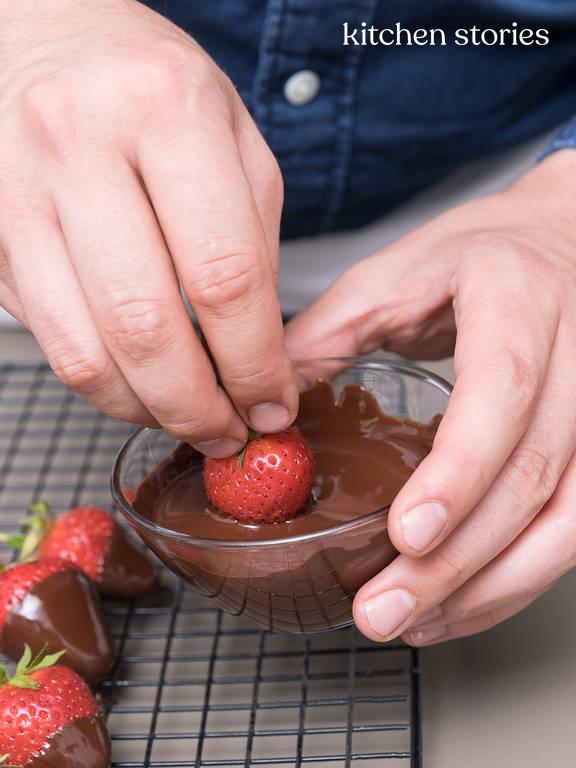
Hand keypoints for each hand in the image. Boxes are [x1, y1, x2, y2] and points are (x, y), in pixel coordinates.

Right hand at [0, 0, 296, 454]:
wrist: (40, 38)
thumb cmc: (149, 85)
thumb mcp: (233, 135)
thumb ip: (255, 241)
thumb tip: (260, 352)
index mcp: (164, 110)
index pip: (223, 276)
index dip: (256, 362)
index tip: (275, 402)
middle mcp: (77, 146)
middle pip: (146, 326)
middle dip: (199, 405)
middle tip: (232, 432)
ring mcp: (17, 193)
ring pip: (86, 351)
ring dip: (148, 409)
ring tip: (190, 420)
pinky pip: (51, 342)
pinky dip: (104, 385)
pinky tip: (141, 387)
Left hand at [286, 150, 575, 644]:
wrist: (556, 241)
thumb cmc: (477, 254)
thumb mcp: (394, 275)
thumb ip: (326, 335)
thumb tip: (262, 409)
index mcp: (517, 299)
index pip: (501, 391)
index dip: (459, 469)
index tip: (407, 533)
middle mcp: (575, 354)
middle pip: (533, 474)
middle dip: (458, 559)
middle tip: (382, 608)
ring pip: (566, 519)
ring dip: (489, 586)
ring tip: (412, 622)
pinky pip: (571, 529)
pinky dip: (514, 577)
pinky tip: (460, 601)